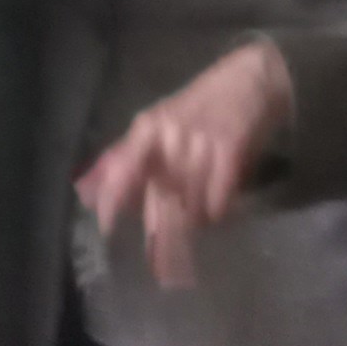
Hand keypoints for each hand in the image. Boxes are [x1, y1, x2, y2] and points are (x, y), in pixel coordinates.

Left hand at [77, 38, 296, 288]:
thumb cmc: (202, 103)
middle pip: (158, 200)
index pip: (120, 171)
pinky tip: (219, 212)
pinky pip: (217, 199)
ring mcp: (200, 141)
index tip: (107, 232)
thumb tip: (93, 192)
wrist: (253, 76)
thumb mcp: (161, 121)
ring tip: (196, 234)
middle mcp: (168, 135)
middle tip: (162, 269)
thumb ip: (129, 156)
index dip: (112, 204)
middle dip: (159, 238)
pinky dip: (218, 211)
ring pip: (189, 204)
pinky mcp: (230, 148)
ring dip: (193, 226)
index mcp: (147, 127)